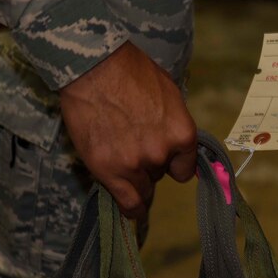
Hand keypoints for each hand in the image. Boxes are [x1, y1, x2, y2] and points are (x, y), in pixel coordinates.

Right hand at [59, 41, 196, 219]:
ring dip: (135, 178)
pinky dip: (132, 209)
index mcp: (182, 134)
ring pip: (143, 187)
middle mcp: (162, 154)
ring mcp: (135, 164)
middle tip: (131, 144)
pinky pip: (128, 203)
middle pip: (161, 175)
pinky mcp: (109, 171)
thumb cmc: (130, 71)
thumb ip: (173, 123)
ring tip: (119, 158)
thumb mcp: (168, 93)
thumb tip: (175, 139)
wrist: (92, 68)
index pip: (185, 168)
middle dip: (150, 165)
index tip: (163, 158)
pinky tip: (133, 210)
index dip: (173, 163)